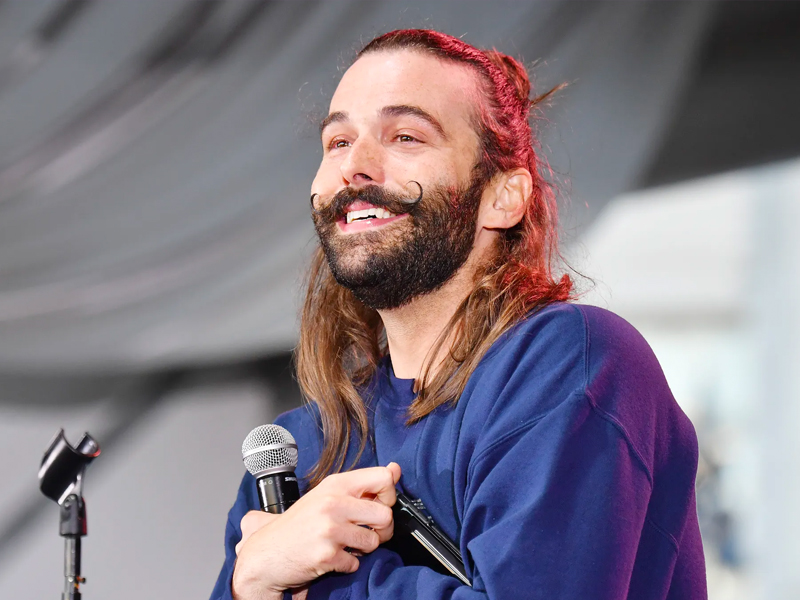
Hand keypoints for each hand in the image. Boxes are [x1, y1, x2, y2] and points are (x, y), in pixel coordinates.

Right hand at [232, 463, 401, 599]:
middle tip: (365, 532)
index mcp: (335, 484)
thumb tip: (395, 469)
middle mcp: (333, 503)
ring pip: (374, 541)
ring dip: (362, 549)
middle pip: (385, 515)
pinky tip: (331, 557)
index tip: (378, 504)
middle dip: (380, 529)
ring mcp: (329, 529)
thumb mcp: (327, 495)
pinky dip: (347, 565)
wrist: (265, 554)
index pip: (384, 478)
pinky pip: (356, 563)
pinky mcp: (326, 554)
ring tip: (344, 545)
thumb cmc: (298, 524)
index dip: (388, 495)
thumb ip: (362, 484)